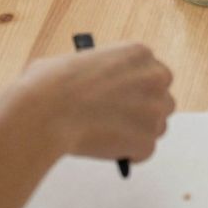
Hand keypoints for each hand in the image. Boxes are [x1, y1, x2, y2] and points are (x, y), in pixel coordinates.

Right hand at [13, 41, 174, 167]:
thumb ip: (94, 72)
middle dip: (144, 111)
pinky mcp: (147, 140)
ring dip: (137, 133)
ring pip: (156, 127)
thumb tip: (88, 86)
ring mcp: (154, 110)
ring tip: (108, 137)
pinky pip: (144, 151)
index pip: (152, 71)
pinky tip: (107, 150)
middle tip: (121, 121)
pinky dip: (128, 154)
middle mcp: (155, 78)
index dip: (137, 88)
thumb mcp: (73, 62)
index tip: (125, 98)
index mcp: (138, 53)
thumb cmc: (49, 86)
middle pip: (161, 99)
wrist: (46, 113)